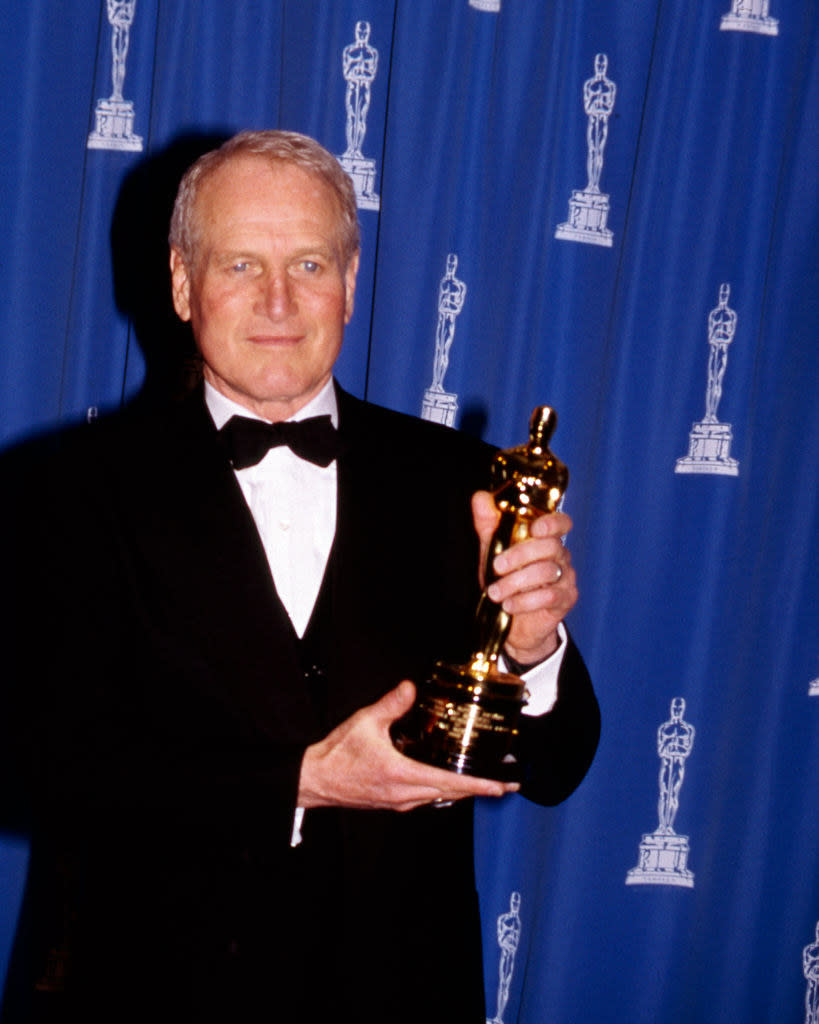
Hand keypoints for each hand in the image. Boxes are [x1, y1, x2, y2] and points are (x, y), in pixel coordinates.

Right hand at [298, 681, 518, 810]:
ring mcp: (400, 801)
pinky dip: (444, 791)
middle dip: (481, 789)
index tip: (500, 785)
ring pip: (440, 798)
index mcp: (402, 775)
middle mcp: (405, 794)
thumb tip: (409, 688)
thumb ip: (390, 704)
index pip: (450, 782)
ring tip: (484, 783)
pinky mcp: (393, 801)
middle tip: (506, 784)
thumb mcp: (364, 722)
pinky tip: (448, 782)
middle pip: (452, 794)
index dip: (479, 785)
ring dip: (463, 792)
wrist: (314, 779)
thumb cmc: (337, 755)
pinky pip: (426, 799)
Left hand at [471, 490, 577, 664]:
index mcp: (545, 539)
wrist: (514, 623)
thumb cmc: (506, 581)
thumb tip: (481, 497)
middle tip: (496, 567)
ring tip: (495, 593)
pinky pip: (550, 596)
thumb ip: (488, 523)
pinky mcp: (565, 599)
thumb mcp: (492, 550)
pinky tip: (509, 605)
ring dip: (516, 582)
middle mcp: (560, 556)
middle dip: (519, 556)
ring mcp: (566, 578)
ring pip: (548, 572)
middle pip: (550, 547)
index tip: (534, 528)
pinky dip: (525, 601)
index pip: (561, 523)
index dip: (552, 523)